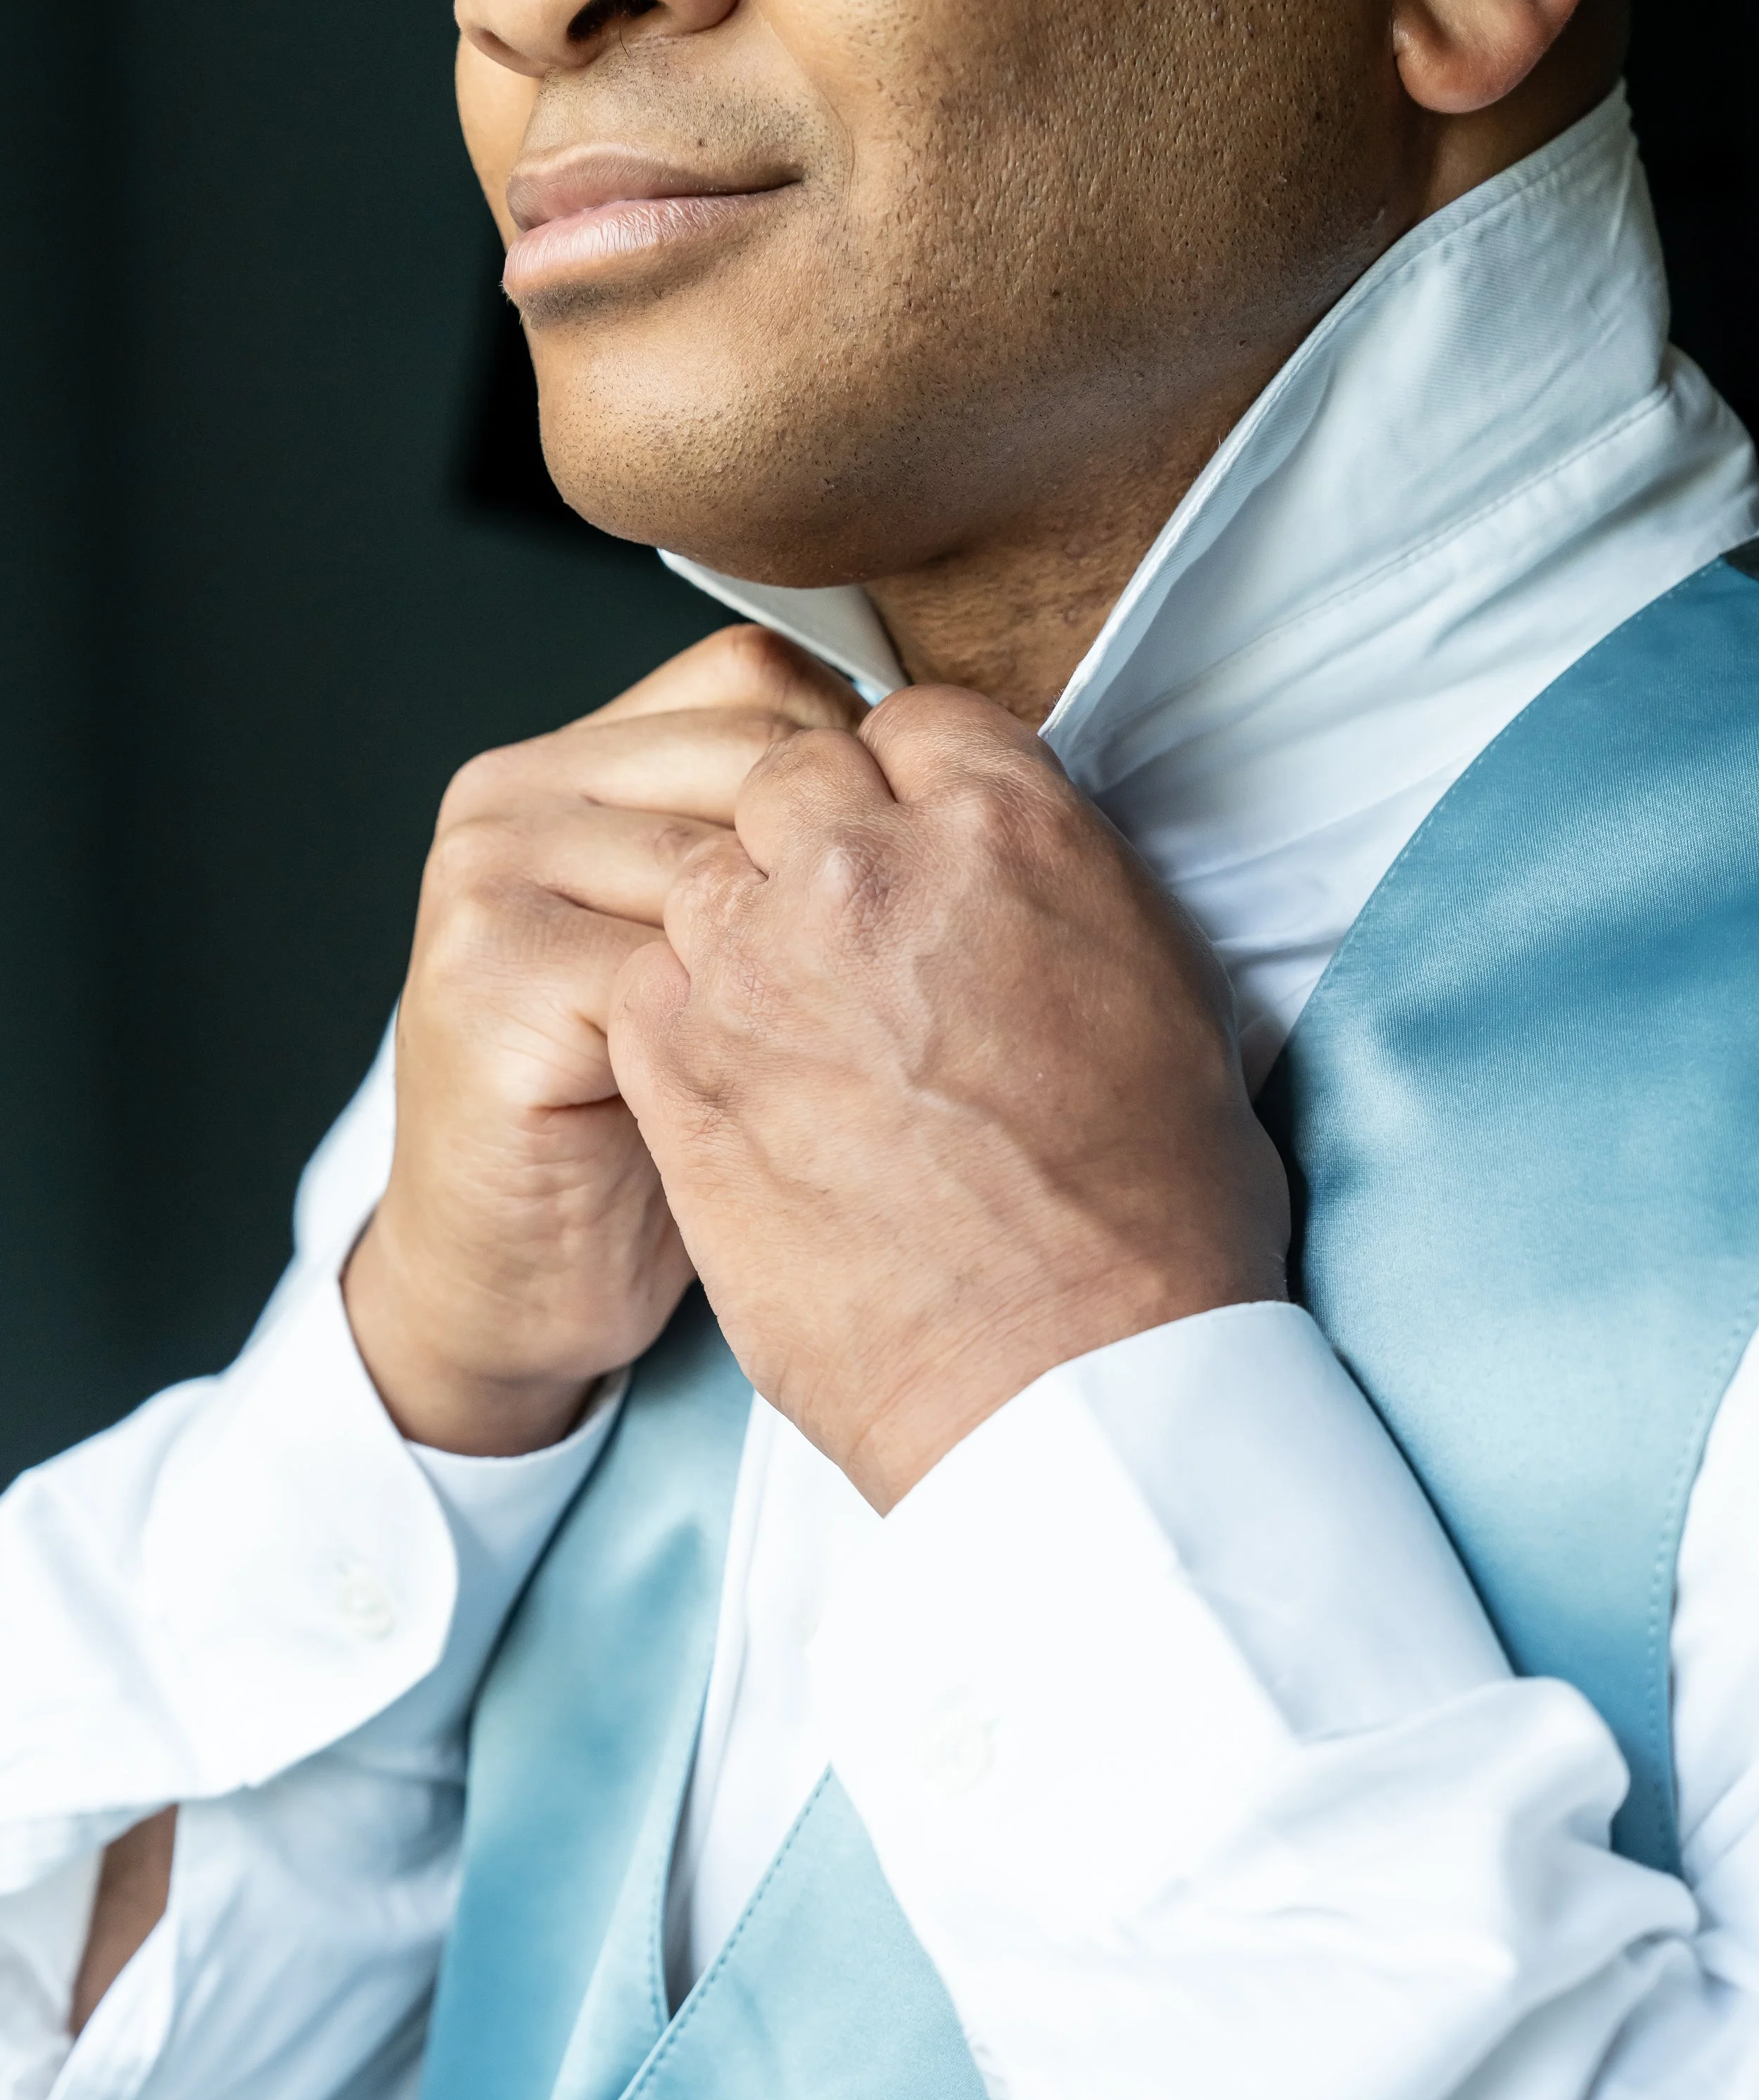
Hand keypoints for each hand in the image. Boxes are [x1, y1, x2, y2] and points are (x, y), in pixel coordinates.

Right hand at [344, 627, 864, 1453]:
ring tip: (885, 1037)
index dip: (867, 763)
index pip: (755, 680)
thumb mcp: (711, 959)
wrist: (513, 1283)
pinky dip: (772, 1030)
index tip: (933, 866)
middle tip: (931, 965)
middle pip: (753, 753)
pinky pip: (684, 967)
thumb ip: (774, 855)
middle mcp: (512, 797)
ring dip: (828, 951)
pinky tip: (817, 1088)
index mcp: (570, 766)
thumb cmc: (641, 1131)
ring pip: (730, 859)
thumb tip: (951, 781)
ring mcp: (491, 880)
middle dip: (863, 855)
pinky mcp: (498, 979)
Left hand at [610, 686, 1289, 1511]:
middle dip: (808, 838)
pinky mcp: (678, 1067)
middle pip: (787, 777)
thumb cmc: (1150, 1214)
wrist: (1067, 1377)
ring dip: (740, 930)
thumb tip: (1022, 856)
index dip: (906, 783)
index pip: (913, 722)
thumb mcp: (1168, 995)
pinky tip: (739, 1084)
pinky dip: (680, 1018)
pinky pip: (648, 982)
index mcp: (1011, 828)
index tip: (905, 840)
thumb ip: (1072, 887)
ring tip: (792, 1025)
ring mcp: (759, 963)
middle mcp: (870, 869)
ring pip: (702, 875)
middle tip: (842, 935)